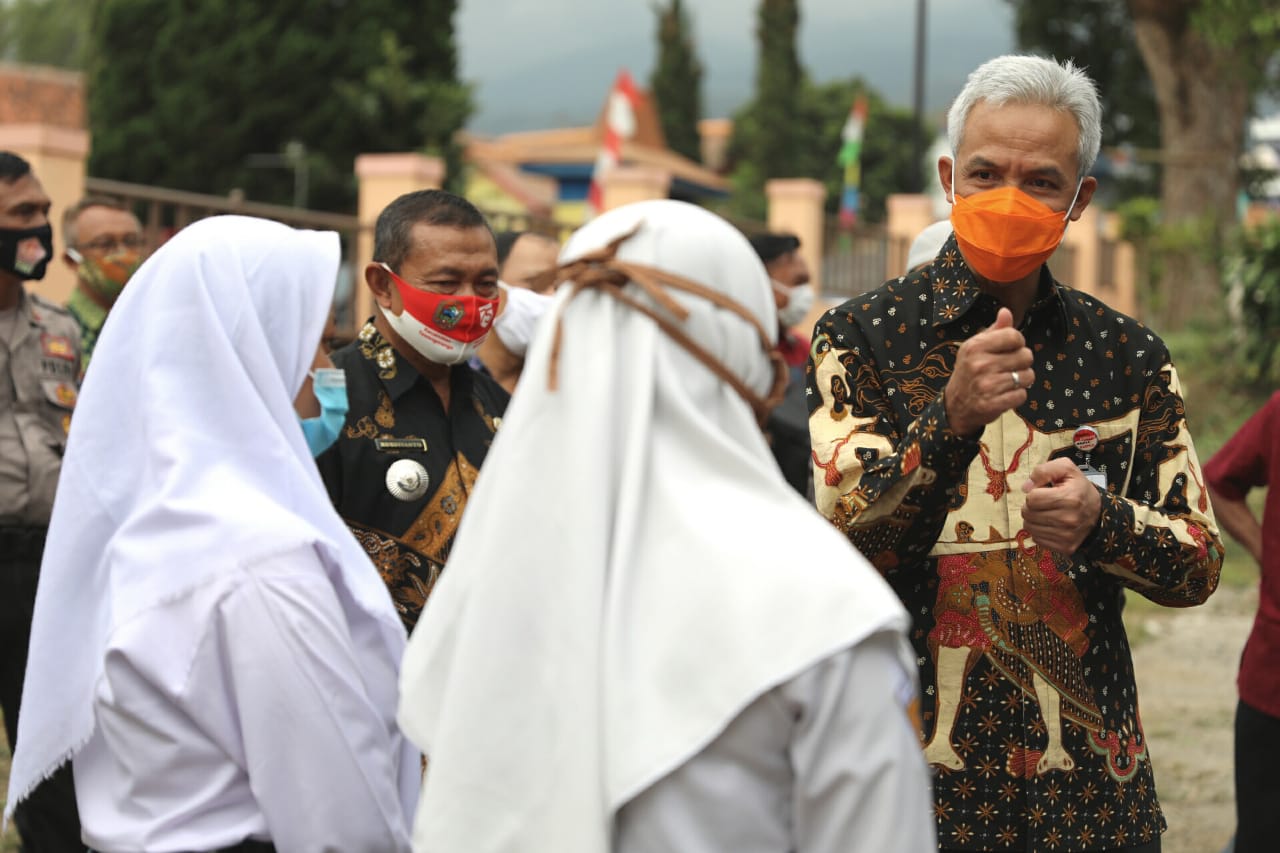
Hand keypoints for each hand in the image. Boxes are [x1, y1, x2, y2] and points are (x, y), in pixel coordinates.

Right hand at [943, 308, 1033, 436]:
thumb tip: (1006, 312)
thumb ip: (994, 330)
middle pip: (1025, 356)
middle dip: (1021, 362)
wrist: (954, 405)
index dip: (1018, 342)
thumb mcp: (976, 348)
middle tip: (1008, 368)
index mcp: (975, 346)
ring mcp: (986, 385)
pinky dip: (1017, 396)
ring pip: (1027, 376)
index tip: (1010, 349)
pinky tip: (1005, 394)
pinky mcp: (992, 404)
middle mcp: (980, 364)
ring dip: (1022, 380)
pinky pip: (1022, 395)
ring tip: (1008, 381)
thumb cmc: (969, 372)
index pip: (1014, 336)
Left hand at [1020, 458, 1102, 554]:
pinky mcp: (1065, 547)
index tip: (1044, 492)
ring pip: (1029, 527)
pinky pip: (1036, 539)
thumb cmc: (1078, 489)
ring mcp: (1067, 536)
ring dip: (1033, 519)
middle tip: (1043, 503)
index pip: (1032, 498)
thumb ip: (1043, 471)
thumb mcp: (1066, 469)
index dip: (1034, 493)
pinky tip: (1049, 524)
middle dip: (1031, 506)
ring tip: (1046, 513)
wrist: (1097, 513)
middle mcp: (1069, 519)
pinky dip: (1039, 531)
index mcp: (1069, 498)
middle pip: (1028, 513)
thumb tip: (1026, 488)